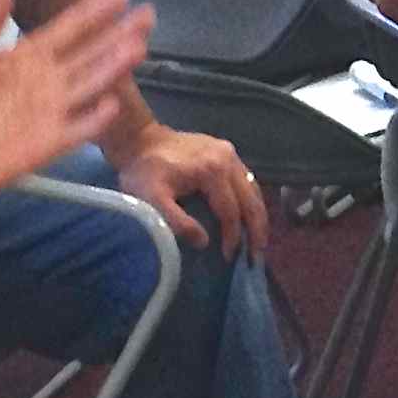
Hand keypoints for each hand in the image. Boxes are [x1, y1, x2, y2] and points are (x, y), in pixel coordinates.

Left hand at [0, 0, 153, 227]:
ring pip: (92, 84)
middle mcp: (48, 81)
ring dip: (114, 67)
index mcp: (28, 57)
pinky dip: (96, 118)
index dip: (93, 12)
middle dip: (120, 33)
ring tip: (138, 46)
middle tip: (148, 15)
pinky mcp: (52, 142)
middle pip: (92, 53)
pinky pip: (80, 127)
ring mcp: (53, 111)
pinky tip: (111, 103)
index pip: (69, 30)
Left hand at [113, 123, 267, 258]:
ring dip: (257, 216)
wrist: (139, 139)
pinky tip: (249, 214)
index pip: (231, 211)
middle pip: (251, 200)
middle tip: (257, 257)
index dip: (233, 237)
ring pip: (253, 189)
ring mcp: (230, 153)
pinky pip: (246, 180)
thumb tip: (204, 242)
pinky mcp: (226, 151)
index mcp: (213, 171)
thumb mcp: (152, 199)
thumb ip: (177, 222)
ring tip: (258, 240)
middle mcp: (228, 159)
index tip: (229, 258)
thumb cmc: (143, 171)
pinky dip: (250, 200)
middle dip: (256, 230)